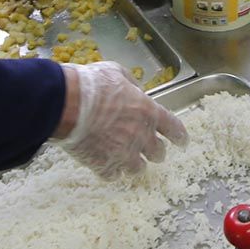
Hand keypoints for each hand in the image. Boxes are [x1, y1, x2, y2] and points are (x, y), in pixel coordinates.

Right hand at [55, 62, 187, 179]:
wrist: (67, 104)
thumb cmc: (92, 85)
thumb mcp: (117, 72)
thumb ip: (131, 84)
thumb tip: (134, 90)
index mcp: (148, 112)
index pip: (174, 128)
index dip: (180, 137)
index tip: (182, 142)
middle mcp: (140, 136)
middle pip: (158, 153)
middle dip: (155, 151)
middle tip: (148, 148)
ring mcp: (122, 154)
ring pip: (138, 169)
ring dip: (134, 163)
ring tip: (125, 156)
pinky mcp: (104, 166)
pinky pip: (114, 175)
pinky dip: (111, 170)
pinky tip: (105, 162)